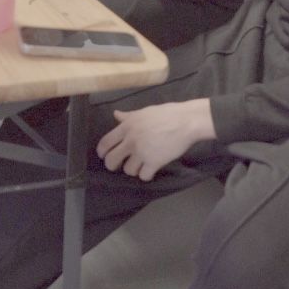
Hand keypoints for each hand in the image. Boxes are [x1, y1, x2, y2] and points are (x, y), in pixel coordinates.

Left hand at [95, 100, 214, 180]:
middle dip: (112, 165)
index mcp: (126, 126)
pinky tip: (150, 170)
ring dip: (133, 170)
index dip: (102, 152)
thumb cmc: (166, 114)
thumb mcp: (143, 112)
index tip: (103, 155)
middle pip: (112, 160)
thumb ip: (128, 116)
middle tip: (119, 165)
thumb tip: (115, 114)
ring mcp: (142, 152)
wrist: (186, 121)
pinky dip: (146, 175)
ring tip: (140, 165)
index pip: (105, 142)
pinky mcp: (154, 162)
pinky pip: (143, 176)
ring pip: (128, 170)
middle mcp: (131, 140)